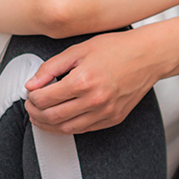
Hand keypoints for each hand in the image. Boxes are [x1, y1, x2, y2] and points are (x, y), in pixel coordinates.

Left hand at [23, 30, 166, 134]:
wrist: (148, 56)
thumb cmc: (116, 49)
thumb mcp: (77, 51)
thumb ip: (50, 68)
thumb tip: (31, 84)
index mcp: (82, 81)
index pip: (44, 99)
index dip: (31, 98)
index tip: (30, 93)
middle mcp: (94, 100)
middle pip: (52, 117)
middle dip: (35, 113)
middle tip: (31, 106)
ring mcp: (105, 112)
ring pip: (67, 129)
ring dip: (48, 125)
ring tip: (40, 116)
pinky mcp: (114, 118)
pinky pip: (84, 129)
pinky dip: (67, 127)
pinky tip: (60, 119)